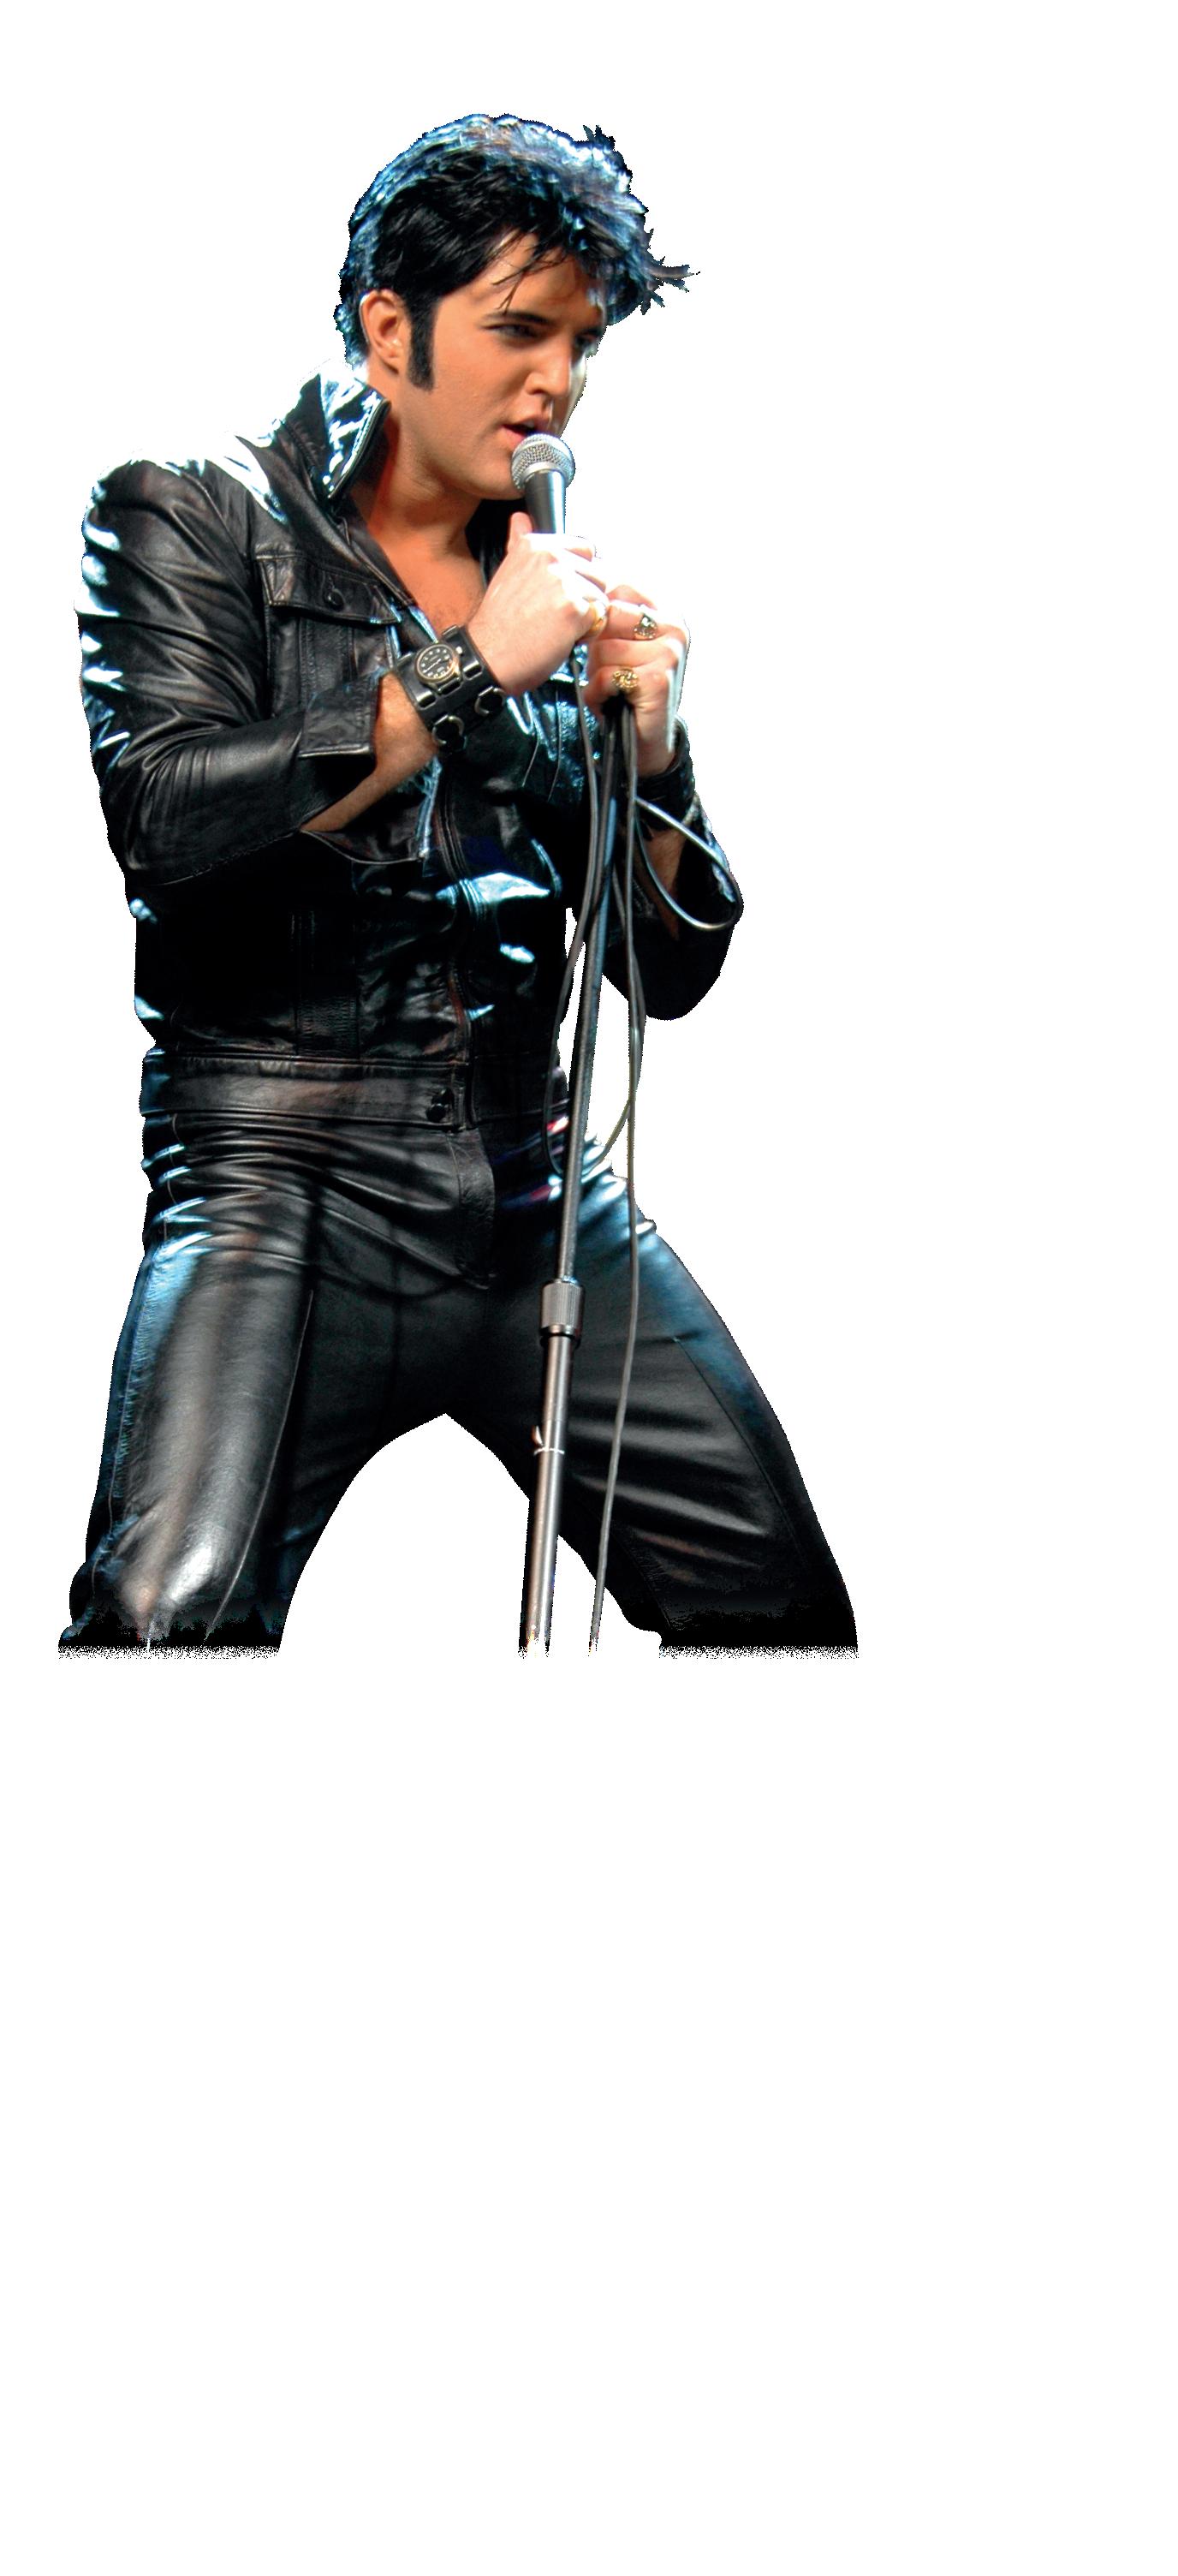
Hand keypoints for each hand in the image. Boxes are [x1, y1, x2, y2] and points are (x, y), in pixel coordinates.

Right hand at [467, 511, 608, 697]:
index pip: (585, 549)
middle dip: (585, 597)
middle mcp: (551, 557)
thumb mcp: (507, 571)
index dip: (579, 575)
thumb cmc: (500, 623)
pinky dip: (587, 632)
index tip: (559, 593)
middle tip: (555, 615)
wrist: (488, 657)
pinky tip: (562, 637)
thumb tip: (520, 517)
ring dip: (587, 616)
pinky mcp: (574, 608)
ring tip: (557, 627)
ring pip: (601, 597)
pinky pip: (600, 618)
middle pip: (598, 573)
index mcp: (536, 545)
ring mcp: (564, 582)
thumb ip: (519, 542)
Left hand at [580, 583, 689, 774]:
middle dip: (598, 645)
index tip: (602, 642)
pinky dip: (598, 692)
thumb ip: (608, 617)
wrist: (643, 742)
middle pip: (610, 616)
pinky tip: (611, 701)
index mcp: (667, 613)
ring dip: (596, 673)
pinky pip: (608, 674)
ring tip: (611, 688)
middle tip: (610, 670)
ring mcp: (670, 652)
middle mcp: (675, 628)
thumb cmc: (625, 690)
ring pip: (605, 648)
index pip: (620, 588)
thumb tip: (580, 594)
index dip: (600, 616)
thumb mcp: (617, 645)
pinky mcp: (658, 678)